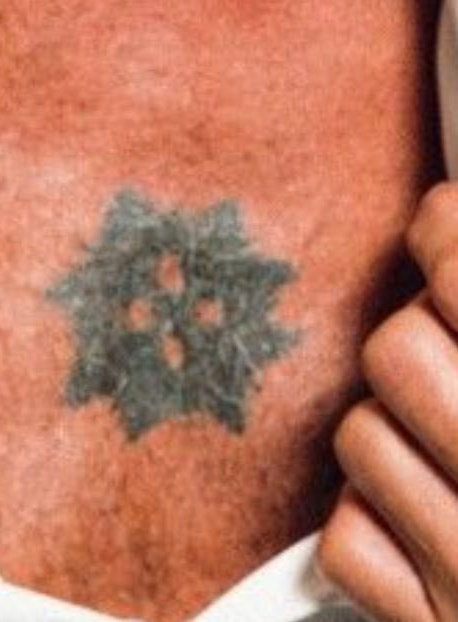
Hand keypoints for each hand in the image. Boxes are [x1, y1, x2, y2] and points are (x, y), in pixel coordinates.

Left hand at [319, 183, 457, 621]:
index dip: (446, 236)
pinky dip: (372, 518)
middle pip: (395, 351)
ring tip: (449, 440)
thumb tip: (447, 221)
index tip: (438, 221)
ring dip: (392, 427)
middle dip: (418, 334)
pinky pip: (348, 538)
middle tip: (454, 343)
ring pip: (359, 436)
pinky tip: (425, 518)